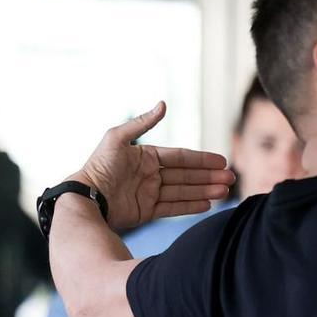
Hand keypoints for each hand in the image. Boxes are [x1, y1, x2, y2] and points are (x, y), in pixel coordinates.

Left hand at [74, 102, 233, 232]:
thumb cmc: (99, 166)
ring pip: (183, 192)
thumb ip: (141, 122)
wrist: (86, 198)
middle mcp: (150, 175)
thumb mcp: (117, 138)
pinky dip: (190, 206)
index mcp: (146, 157)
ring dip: (205, 191)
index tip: (221, 161)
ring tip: (224, 192)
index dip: (201, 159)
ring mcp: (149, 194)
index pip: (180, 157)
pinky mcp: (146, 212)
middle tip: (231, 178)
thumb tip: (163, 104)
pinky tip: (207, 203)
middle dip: (209, 176)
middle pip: (186, 175)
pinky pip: (173, 208)